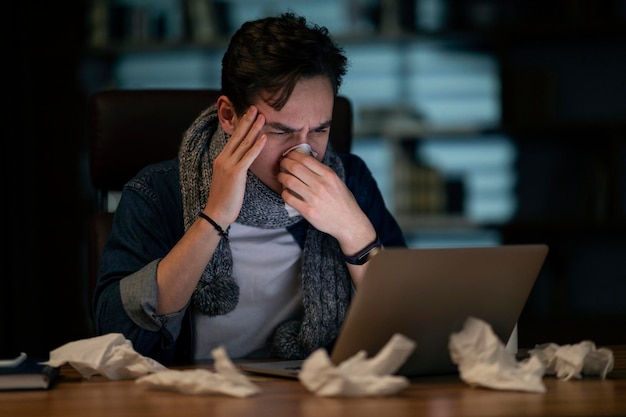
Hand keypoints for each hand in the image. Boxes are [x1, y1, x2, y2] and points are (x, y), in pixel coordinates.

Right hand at [203, 106, 266, 226]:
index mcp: (221, 158)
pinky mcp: (236, 173)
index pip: (232, 138)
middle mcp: (223, 158)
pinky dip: (257, 146)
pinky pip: (248, 156)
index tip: (249, 114)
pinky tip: (264, 137)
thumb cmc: (224, 198)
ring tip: (263, 117)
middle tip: (255, 107)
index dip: (241, 125)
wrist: (216, 213)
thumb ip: (235, 166)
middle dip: (247, 120)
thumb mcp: (228, 178)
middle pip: (237, 136)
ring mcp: (228, 164)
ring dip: (254, 129)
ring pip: (244, 143)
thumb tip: (245, 160)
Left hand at [278, 151, 375, 252]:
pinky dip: (284, 193)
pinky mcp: (308, 211)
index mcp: (329, 175)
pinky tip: (286, 192)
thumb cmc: (343, 201)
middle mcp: (321, 185)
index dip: (293, 154)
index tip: (289, 155)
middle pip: (295, 167)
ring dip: (281, 177)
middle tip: (281, 164)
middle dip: (284, 163)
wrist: (349, 223)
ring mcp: (314, 198)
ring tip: (281, 177)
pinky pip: (288, 198)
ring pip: (289, 181)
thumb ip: (322, 172)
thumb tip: (304, 160)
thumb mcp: (336, 181)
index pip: (305, 158)